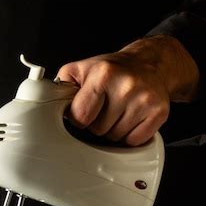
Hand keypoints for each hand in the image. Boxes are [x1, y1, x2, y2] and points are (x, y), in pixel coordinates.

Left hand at [57, 35, 198, 145]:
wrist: (150, 63)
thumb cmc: (112, 69)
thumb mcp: (81, 69)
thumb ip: (60, 87)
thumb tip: (46, 106)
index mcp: (103, 74)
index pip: (80, 117)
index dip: (79, 118)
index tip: (83, 110)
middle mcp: (126, 86)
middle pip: (98, 130)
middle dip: (97, 123)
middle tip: (105, 107)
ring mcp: (145, 100)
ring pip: (115, 138)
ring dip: (113, 130)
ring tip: (118, 111)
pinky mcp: (159, 113)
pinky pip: (134, 141)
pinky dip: (130, 135)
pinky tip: (131, 118)